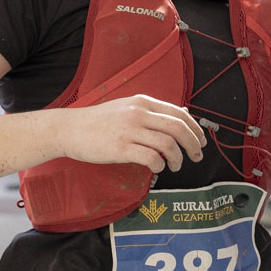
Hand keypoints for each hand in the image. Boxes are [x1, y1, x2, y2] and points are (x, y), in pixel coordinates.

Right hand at [58, 95, 205, 174]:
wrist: (70, 129)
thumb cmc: (99, 121)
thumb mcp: (128, 107)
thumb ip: (154, 111)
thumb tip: (183, 112)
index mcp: (143, 102)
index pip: (179, 113)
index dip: (195, 129)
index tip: (200, 141)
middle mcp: (138, 113)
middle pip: (178, 128)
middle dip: (193, 145)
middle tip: (196, 156)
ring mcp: (129, 130)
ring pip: (168, 144)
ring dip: (177, 159)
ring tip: (175, 166)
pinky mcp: (121, 148)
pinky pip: (151, 158)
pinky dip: (160, 166)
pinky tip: (157, 168)